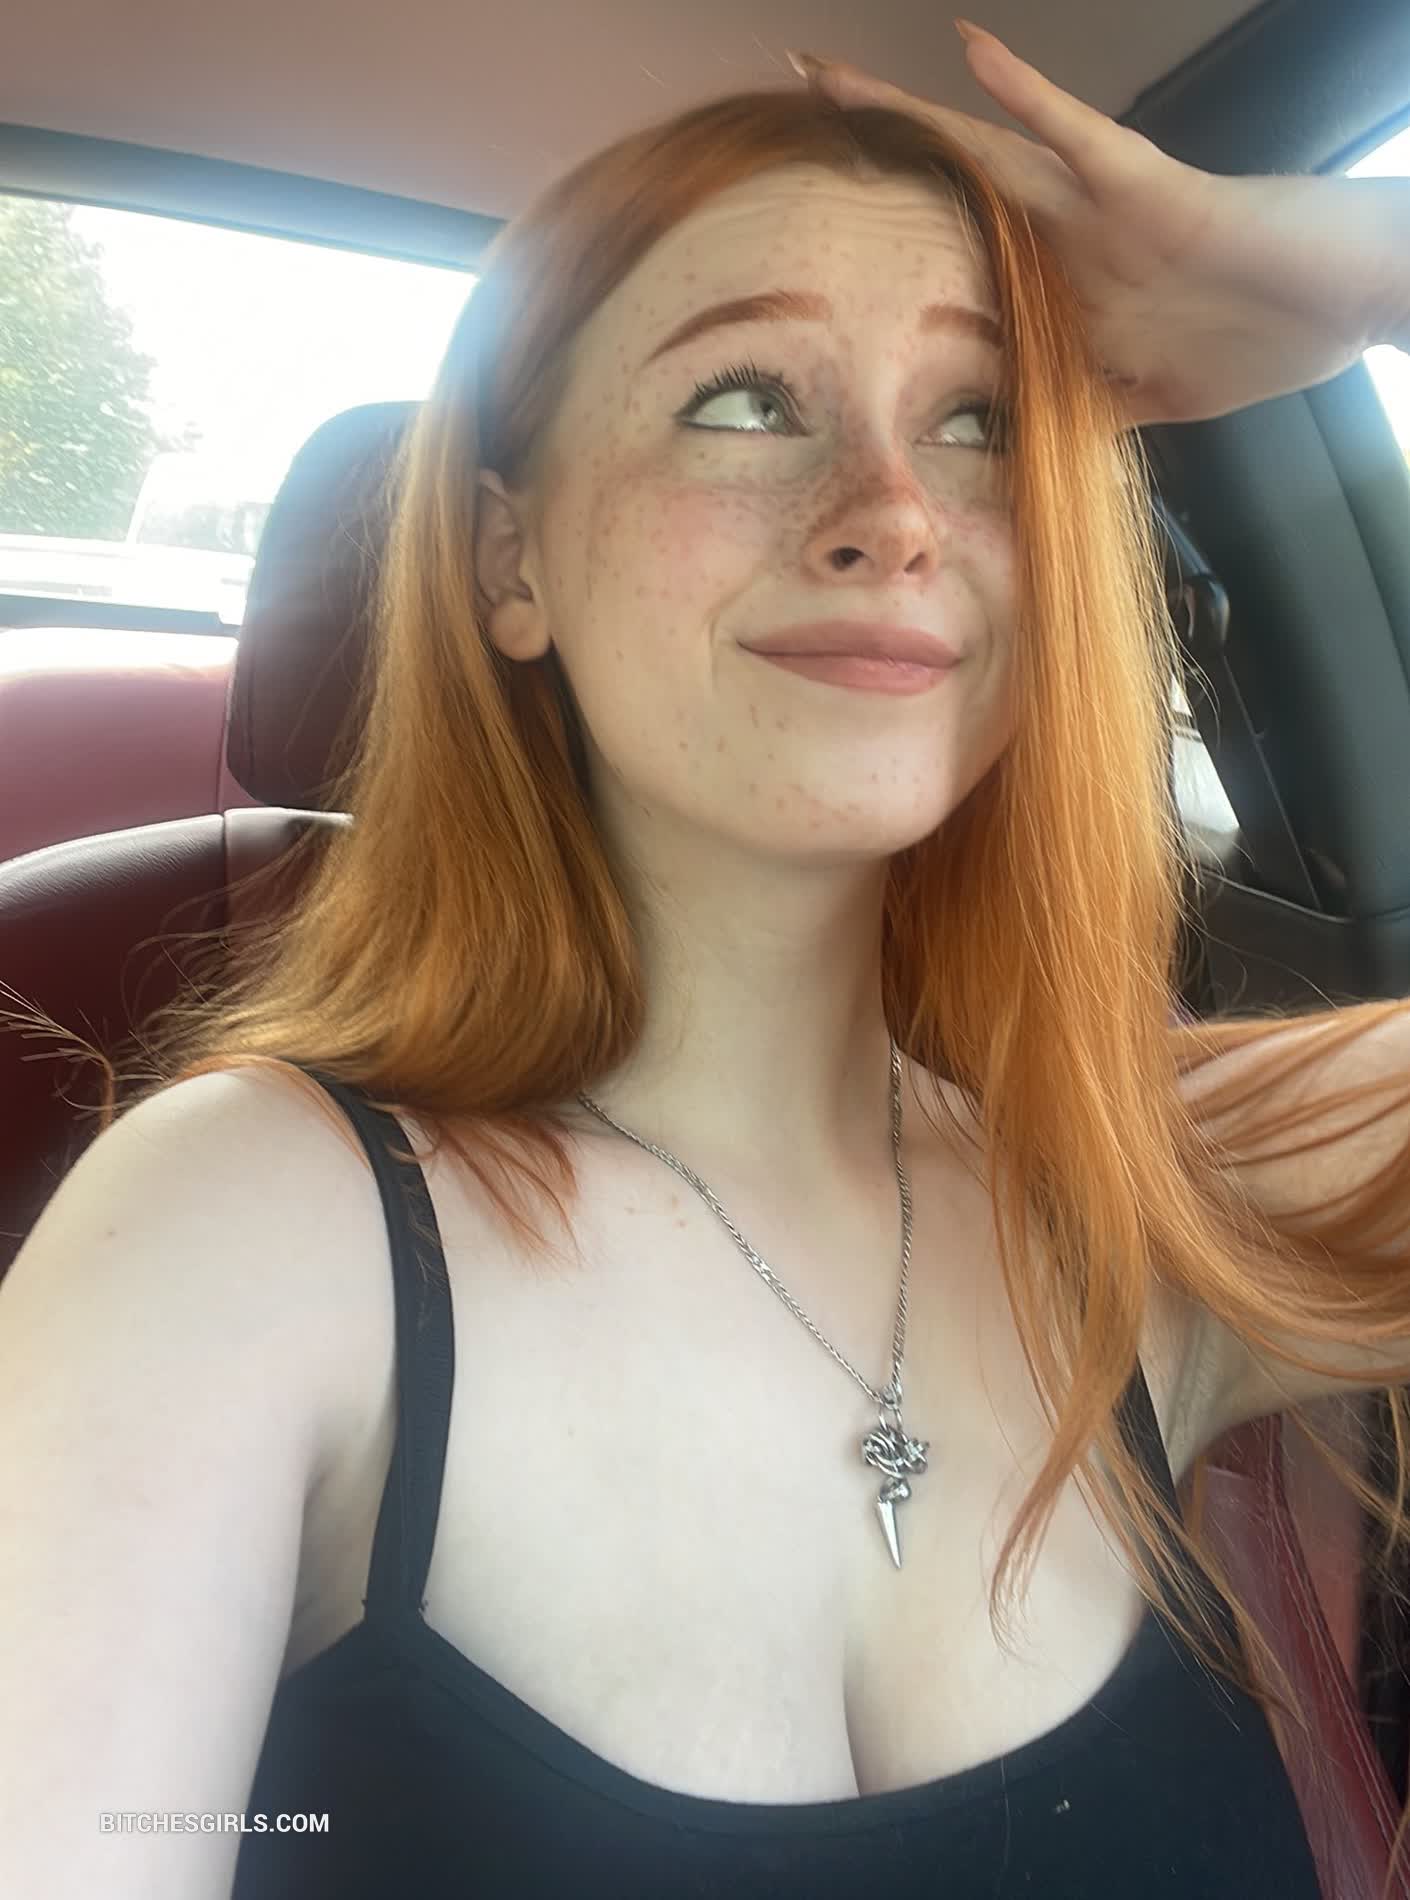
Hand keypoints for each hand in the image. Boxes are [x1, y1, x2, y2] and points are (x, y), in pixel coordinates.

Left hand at [795, 24, 1404, 426]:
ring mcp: (1101, 210)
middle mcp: (1068, 238)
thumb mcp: (1152, 396)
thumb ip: (1086, 412)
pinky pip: (1078, 136)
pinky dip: (1026, 96)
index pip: (962, 260)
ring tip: (831, 78)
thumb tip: (1023, 458)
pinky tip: (968, 48)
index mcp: (1065, 287)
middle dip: (874, 156)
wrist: (1350, 299)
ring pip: (986, 152)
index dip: (893, 247)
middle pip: (950, 188)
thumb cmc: (1265, 332)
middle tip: (796, 111)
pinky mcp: (1149, 190)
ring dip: (911, 117)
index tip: (817, 248)